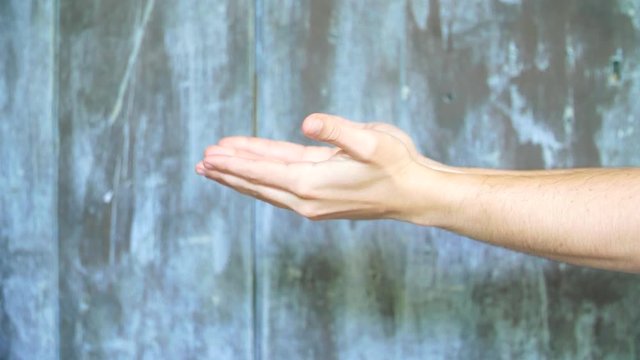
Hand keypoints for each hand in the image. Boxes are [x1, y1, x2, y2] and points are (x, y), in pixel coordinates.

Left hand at [196, 114, 443, 220]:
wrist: (415, 195)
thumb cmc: (397, 166)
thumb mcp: (372, 141)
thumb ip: (338, 129)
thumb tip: (308, 121)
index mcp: (313, 184)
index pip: (264, 172)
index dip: (235, 162)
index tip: (210, 156)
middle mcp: (307, 198)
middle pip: (258, 182)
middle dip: (229, 171)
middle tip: (202, 161)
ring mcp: (312, 202)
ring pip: (266, 187)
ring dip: (240, 177)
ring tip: (215, 169)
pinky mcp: (319, 198)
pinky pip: (282, 185)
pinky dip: (262, 177)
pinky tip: (252, 170)